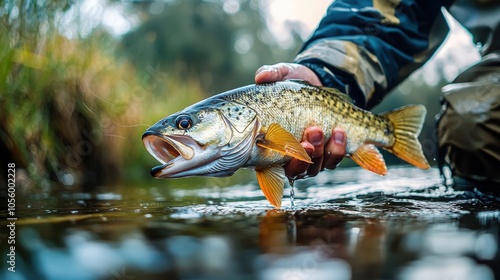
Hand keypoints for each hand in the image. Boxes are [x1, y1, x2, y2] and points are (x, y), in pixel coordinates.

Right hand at [255, 63, 346, 178]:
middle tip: (315, 131)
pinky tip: (341, 133)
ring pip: (316, 167)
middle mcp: (287, 155)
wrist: (319, 83)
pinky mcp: (326, 154)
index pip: (269, 163)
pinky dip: (339, 150)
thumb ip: (272, 73)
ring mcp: (308, 157)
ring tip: (335, 130)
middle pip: (296, 169)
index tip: (293, 145)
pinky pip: (333, 161)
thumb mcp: (284, 73)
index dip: (282, 158)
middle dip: (309, 153)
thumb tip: (261, 76)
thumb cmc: (294, 82)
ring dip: (327, 152)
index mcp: (269, 141)